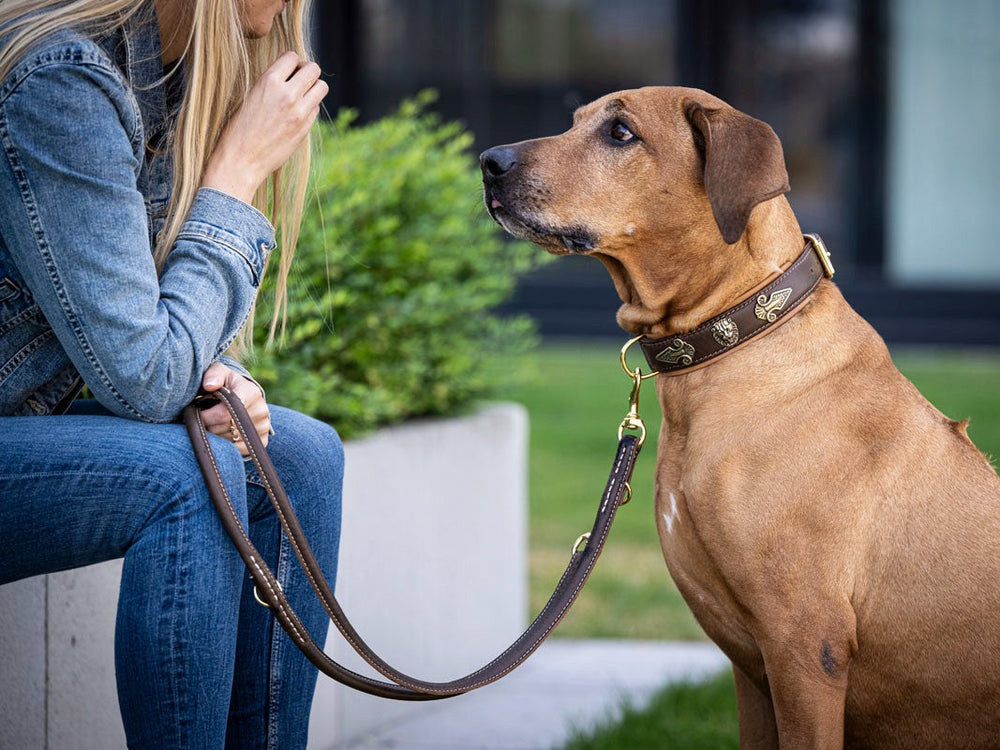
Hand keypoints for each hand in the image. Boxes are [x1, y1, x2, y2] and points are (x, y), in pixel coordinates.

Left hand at [200, 362, 271, 456]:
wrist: (247, 398)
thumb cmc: (228, 385)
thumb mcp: (220, 373)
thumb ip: (213, 375)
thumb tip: (209, 385)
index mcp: (251, 393)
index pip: (224, 414)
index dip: (206, 417)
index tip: (197, 414)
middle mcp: (261, 411)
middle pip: (225, 428)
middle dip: (209, 426)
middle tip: (205, 420)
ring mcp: (263, 427)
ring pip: (230, 441)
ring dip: (217, 437)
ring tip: (214, 425)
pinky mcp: (263, 441)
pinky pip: (238, 450)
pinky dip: (227, 445)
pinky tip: (224, 434)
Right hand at [202, 52, 327, 202]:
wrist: (240, 161)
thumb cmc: (239, 129)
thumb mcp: (250, 96)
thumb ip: (272, 84)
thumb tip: (291, 74)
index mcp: (268, 81)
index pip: (292, 56)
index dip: (292, 63)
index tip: (288, 71)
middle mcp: (287, 94)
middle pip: (314, 69)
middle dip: (307, 72)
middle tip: (298, 82)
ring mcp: (299, 112)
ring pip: (322, 87)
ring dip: (313, 88)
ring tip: (301, 96)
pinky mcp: (305, 128)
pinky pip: (316, 108)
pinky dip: (310, 107)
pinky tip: (297, 114)